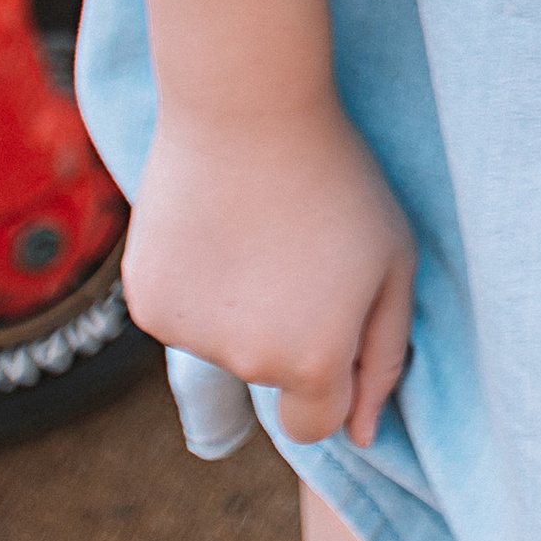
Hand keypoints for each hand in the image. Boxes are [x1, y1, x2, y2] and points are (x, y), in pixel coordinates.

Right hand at [125, 101, 415, 448]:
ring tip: (252, 227)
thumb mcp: (393, 259)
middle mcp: (250, 363)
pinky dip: (193, 283)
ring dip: (235, 306)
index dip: (329, 376)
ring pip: (221, 344)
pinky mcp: (147, 303)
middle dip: (286, 329)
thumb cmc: (335, 176)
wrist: (247, 104)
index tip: (328, 316)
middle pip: (270, 377)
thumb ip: (385, 356)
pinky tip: (210, 225)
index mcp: (316, 360)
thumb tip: (365, 436)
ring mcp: (192, 336)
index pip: (317, 423)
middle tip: (293, 248)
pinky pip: (180, 314)